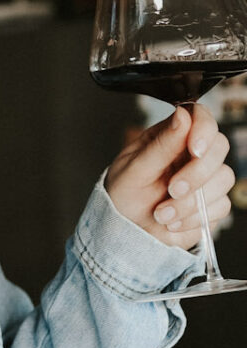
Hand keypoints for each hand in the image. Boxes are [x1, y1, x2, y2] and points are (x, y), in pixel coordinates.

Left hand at [104, 104, 232, 245]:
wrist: (126, 232)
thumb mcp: (134, 169)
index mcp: (171, 136)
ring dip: (191, 202)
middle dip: (197, 173)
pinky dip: (195, 218)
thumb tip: (182, 115)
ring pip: (224, 178)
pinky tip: (172, 222)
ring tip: (161, 214)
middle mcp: (191, 154)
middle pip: (220, 147)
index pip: (201, 117)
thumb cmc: (124, 195)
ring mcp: (205, 178)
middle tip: (172, 190)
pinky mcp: (211, 203)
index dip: (204, 129)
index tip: (194, 149)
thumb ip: (161, 145)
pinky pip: (221, 206)